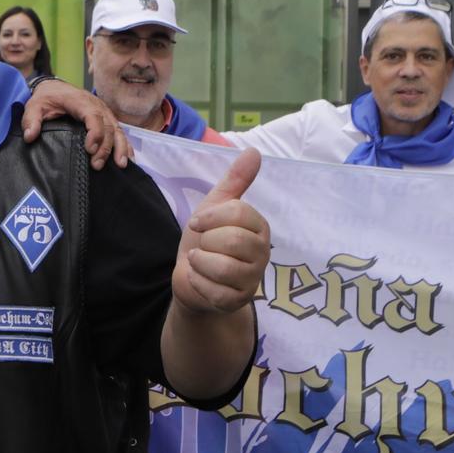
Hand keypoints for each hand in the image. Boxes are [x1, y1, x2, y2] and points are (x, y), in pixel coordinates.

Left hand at [21, 80, 130, 168]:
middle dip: (105, 147)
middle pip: (108, 126)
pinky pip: (119, 131)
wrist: (55, 88)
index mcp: (79, 101)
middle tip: (97, 165)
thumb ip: (31, 120)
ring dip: (119, 147)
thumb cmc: (46, 98)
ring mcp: (104, 111)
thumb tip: (30, 136)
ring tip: (120, 165)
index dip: (95, 133)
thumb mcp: (34, 106)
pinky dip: (125, 144)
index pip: (93, 116)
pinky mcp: (107, 118)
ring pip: (117, 129)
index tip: (90, 149)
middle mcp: (96, 105)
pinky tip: (128, 158)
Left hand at [171, 149, 268, 316]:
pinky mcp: (239, 301)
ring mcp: (253, 279)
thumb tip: (254, 151)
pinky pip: (215, 291)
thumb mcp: (215, 207)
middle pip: (232, 241)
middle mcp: (262, 252)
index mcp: (258, 226)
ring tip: (199, 262)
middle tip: (202, 246)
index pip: (239, 213)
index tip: (198, 223)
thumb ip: (235, 181)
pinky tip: (200, 280)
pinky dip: (198, 283)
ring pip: (223, 267)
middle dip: (205, 242)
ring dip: (200, 263)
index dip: (210, 217)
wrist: (191, 278)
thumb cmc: (205, 240)